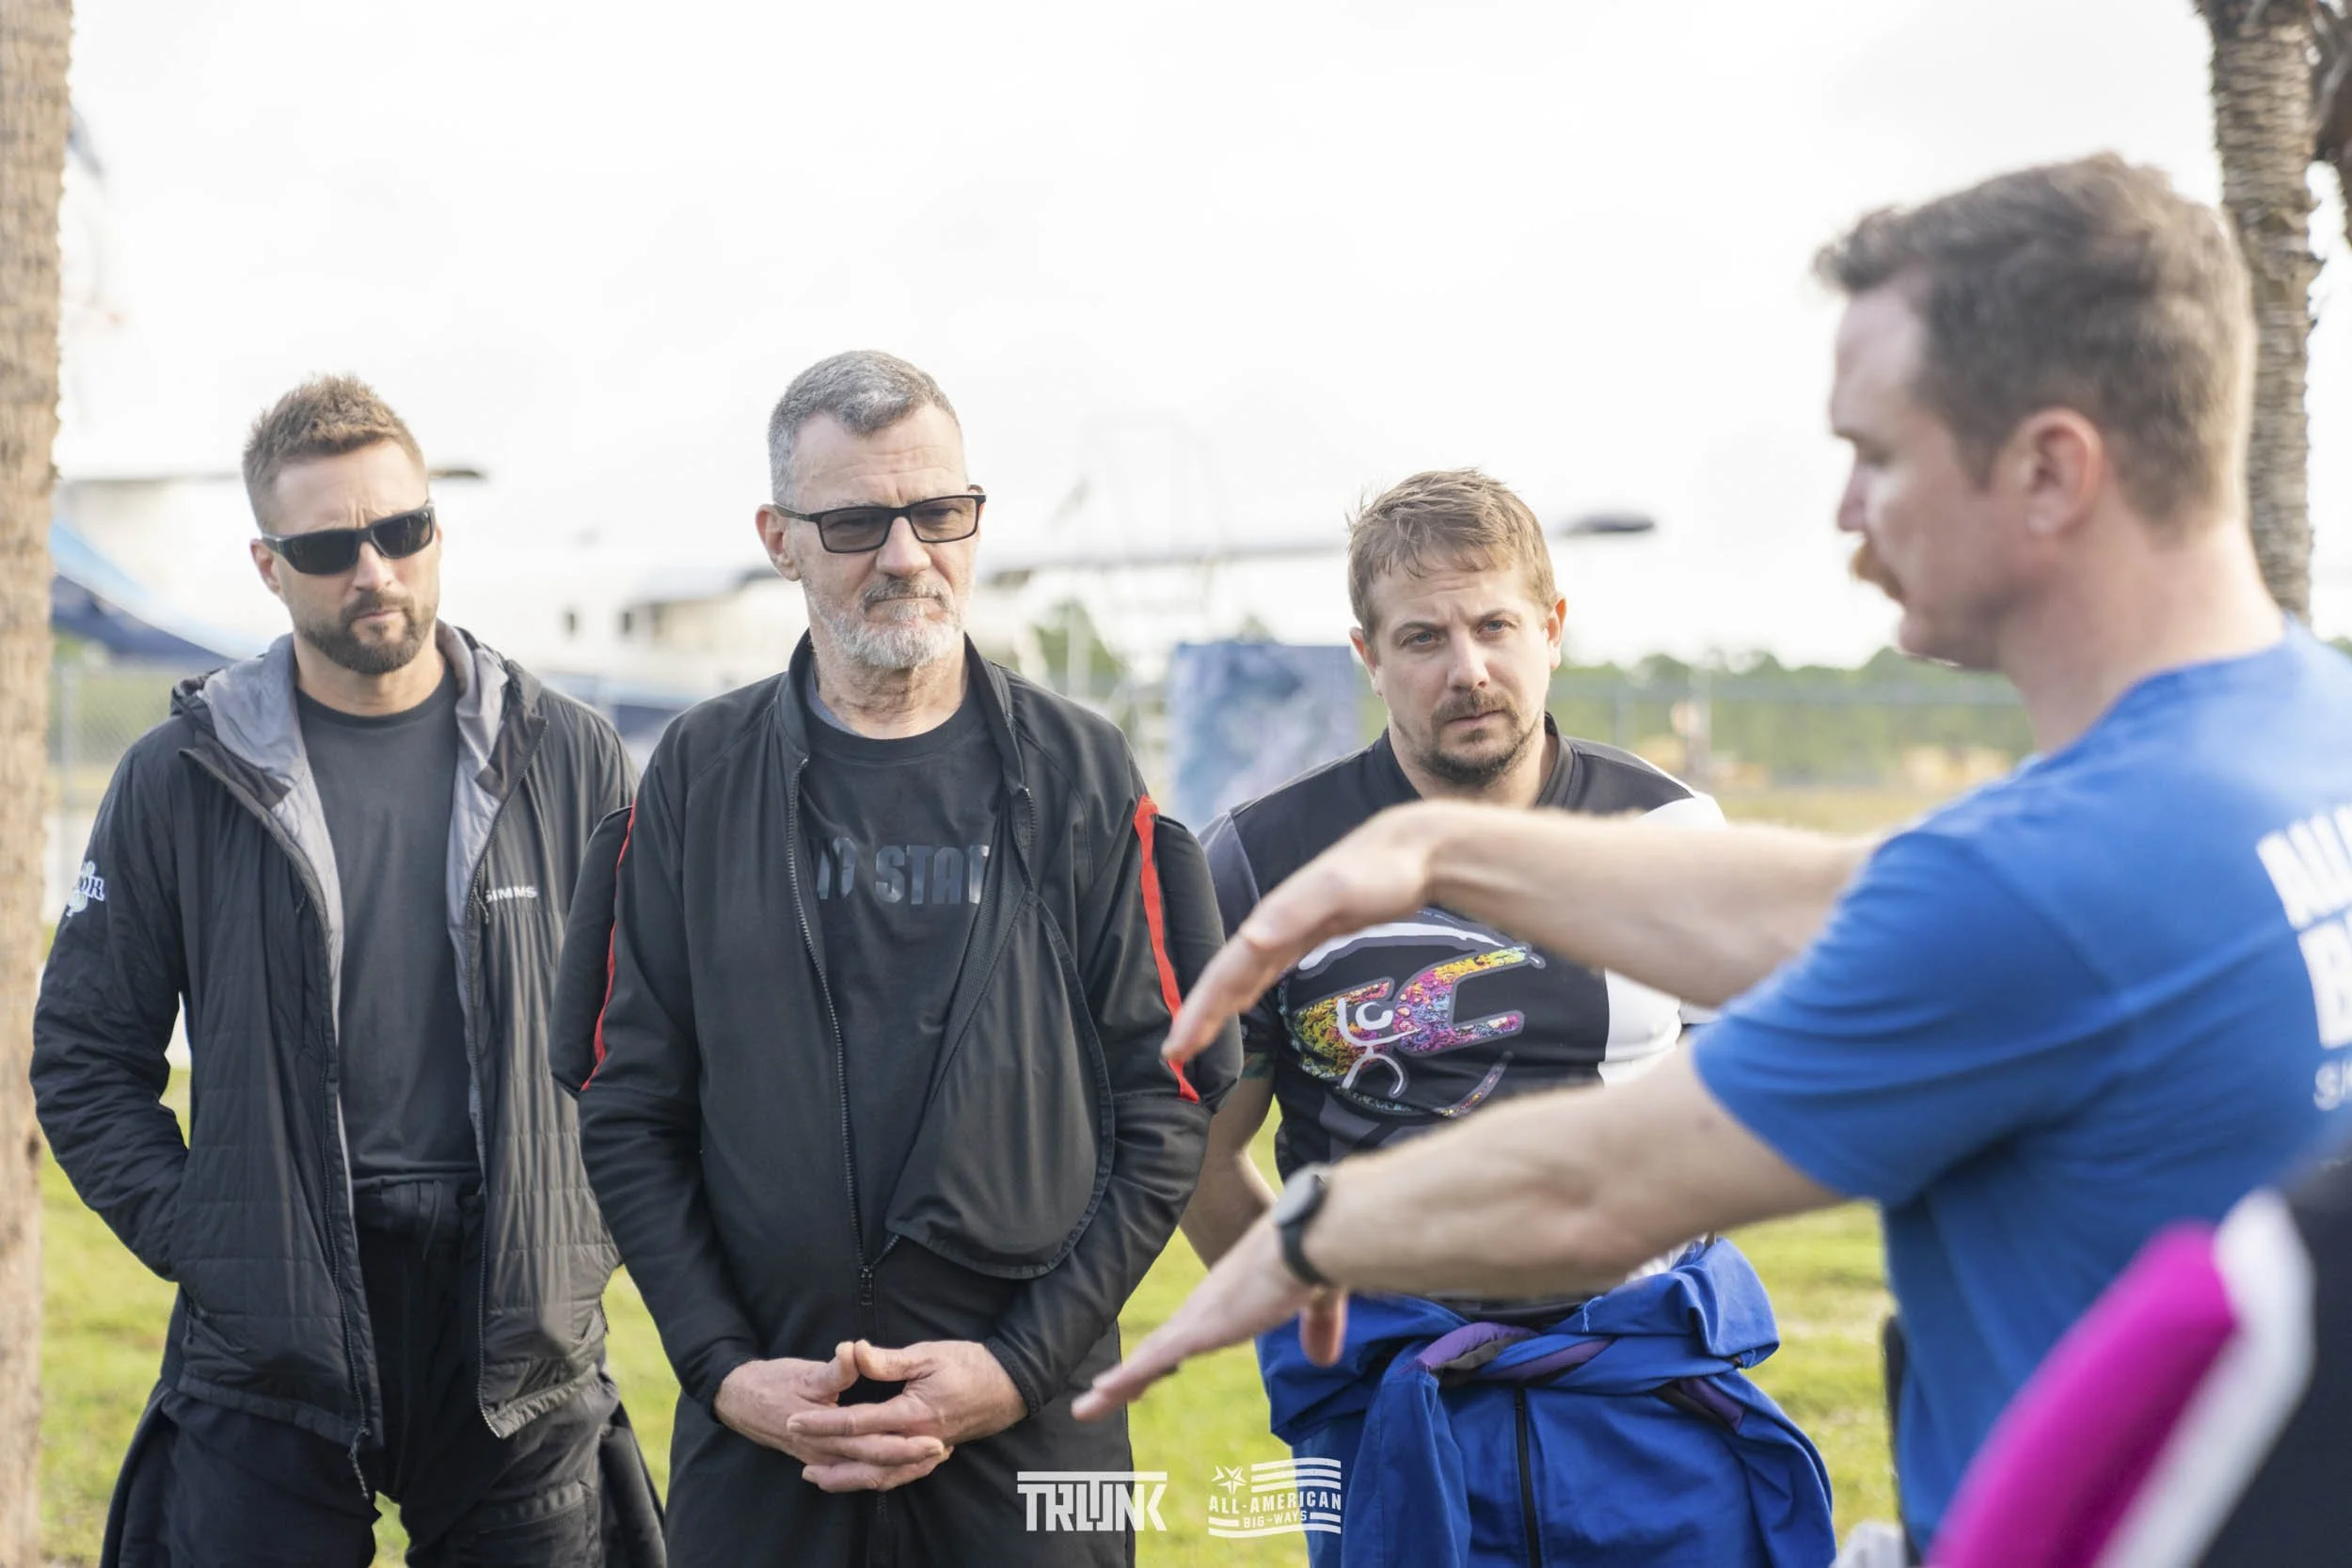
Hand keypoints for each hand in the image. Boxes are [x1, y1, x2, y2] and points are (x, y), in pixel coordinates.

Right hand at [715, 1344, 950, 1492]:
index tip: (935, 1439)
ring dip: (899, 1471)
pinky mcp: (822, 1459)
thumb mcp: (805, 1371)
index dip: (906, 1446)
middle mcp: (826, 1455)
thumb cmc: (774, 1384)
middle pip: (876, 1468)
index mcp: (826, 1434)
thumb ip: (836, 1368)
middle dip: (911, 1463)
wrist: (741, 1401)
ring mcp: (823, 1461)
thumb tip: (854, 1351)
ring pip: (867, 1477)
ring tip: (929, 1460)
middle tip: (942, 1452)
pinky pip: (856, 1474)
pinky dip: (880, 1470)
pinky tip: (899, 1462)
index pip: (874, 1447)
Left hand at [784, 1339, 1024, 1485]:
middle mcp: (917, 1440)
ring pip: (881, 1475)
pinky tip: (859, 1478)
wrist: (1010, 1385)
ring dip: (847, 1479)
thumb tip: (854, 1351)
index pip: (857, 1422)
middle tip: (797, 1456)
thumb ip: (888, 1360)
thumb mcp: (928, 1354)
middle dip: (827, 1456)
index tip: (795, 1419)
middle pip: (863, 1458)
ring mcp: (927, 1451)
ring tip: (818, 1478)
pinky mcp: (934, 1454)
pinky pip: (901, 1476)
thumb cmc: (970, 1364)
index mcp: (912, 1413)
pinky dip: (876, 1481)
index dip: (823, 1422)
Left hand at [1071, 1214, 1348, 1420]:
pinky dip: (1128, 1378)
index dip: (1167, 1353)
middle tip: (1104, 1394)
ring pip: (1148, 1356)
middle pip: (1160, 1345)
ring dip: (1119, 1384)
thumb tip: (1323, 1358)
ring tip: (1087, 1406)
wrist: (1310, 1239)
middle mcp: (1207, 1306)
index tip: (1148, 1371)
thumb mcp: (1318, 1302)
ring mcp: (1200, 1316)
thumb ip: (1318, 1328)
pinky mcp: (1201, 1328)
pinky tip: (1102, 1393)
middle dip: (1134, 1373)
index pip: (1191, 1331)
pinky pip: (1156, 1359)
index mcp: (1230, 1298)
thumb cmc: (1316, 1258)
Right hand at [1160, 802, 1449, 1065]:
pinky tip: (1242, 1002)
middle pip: (1227, 977)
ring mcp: (1291, 932)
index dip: (1199, 1009)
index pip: (1225, 972)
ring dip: (1218, 1005)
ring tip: (1194, 1038)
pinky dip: (1247, 989)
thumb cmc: (1379, 871)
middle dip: (1199, 1015)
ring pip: (1243, 974)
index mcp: (1271, 921)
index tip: (1175, 1046)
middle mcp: (1273, 928)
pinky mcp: (1310, 935)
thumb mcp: (1337, 889)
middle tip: (1174, 1056)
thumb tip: (1250, 940)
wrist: (1414, 851)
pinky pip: (1266, 969)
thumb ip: (1293, 912)